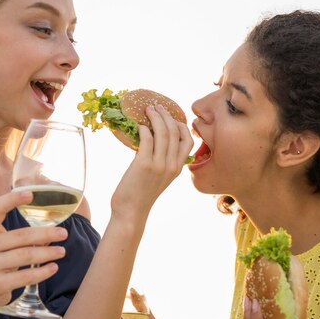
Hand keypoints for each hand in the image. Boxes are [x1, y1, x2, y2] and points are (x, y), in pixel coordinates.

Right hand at [0, 190, 68, 316]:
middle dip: (46, 234)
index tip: (31, 194)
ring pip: (25, 255)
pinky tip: (53, 268)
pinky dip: (42, 272)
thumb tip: (50, 232)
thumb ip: (16, 236)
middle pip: (21, 236)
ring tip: (61, 251)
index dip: (12, 200)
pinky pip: (25, 276)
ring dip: (48, 253)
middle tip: (63, 233)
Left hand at [111, 105, 192, 220]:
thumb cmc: (140, 194)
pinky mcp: (144, 164)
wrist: (131, 212)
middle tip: (156, 107)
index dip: (181, 125)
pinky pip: (147, 139)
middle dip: (166, 115)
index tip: (171, 116)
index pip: (188, 141)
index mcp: (177, 169)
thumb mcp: (158, 178)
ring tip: (147, 109)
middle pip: (175, 132)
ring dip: (155, 117)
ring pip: (163, 132)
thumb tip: (152, 139)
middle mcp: (172, 166)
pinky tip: (139, 126)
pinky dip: (144, 129)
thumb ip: (161, 161)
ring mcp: (159, 165)